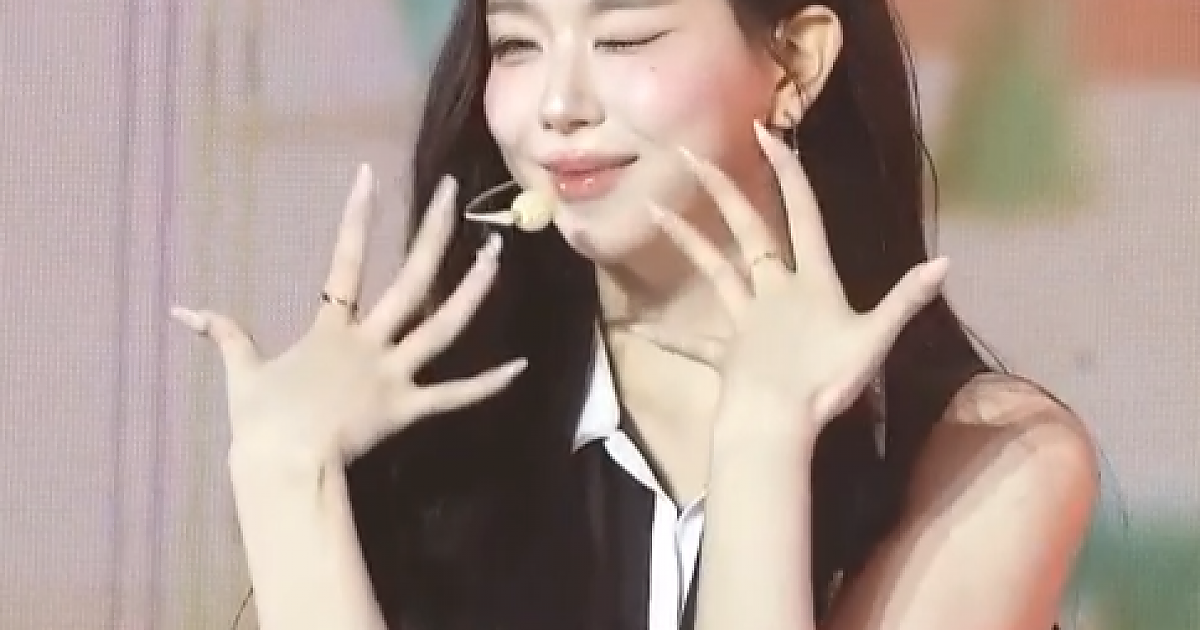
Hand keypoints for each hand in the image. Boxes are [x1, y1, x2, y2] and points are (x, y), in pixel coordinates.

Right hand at [172, 164, 524, 463]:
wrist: (284, 466)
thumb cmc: (261, 421)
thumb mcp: (240, 372)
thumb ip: (222, 335)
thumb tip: (181, 310)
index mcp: (330, 327)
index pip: (345, 258)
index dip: (356, 215)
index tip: (369, 175)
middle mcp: (369, 341)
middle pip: (411, 279)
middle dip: (433, 233)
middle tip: (451, 196)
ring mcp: (393, 373)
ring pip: (444, 326)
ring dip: (472, 289)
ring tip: (496, 255)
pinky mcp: (409, 408)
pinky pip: (454, 395)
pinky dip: (488, 384)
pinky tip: (521, 366)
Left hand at [634, 122, 947, 429]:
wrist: (777, 420)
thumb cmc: (826, 378)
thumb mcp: (875, 339)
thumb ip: (905, 300)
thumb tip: (945, 263)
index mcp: (812, 280)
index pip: (802, 214)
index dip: (786, 173)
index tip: (765, 132)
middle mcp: (773, 289)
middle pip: (747, 230)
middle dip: (720, 189)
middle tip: (688, 154)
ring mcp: (743, 318)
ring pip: (712, 269)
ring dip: (684, 239)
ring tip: (650, 210)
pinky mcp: (724, 352)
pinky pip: (692, 343)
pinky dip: (666, 337)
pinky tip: (637, 330)